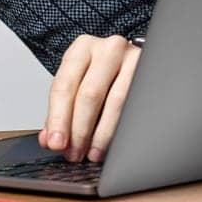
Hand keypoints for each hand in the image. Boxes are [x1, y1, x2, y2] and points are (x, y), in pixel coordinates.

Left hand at [37, 34, 140, 162]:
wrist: (132, 61)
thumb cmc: (101, 74)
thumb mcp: (77, 84)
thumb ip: (60, 112)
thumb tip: (49, 140)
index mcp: (82, 48)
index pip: (65, 85)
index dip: (58, 118)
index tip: (56, 143)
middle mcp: (108, 49)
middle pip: (90, 94)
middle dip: (80, 129)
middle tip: (74, 153)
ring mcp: (133, 59)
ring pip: (116, 102)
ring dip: (102, 134)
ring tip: (93, 153)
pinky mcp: (152, 74)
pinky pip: (137, 106)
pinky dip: (123, 129)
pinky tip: (115, 144)